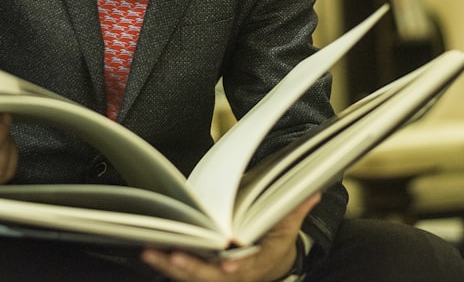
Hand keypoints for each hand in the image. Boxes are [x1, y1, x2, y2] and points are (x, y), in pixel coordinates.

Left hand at [141, 192, 319, 281]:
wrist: (270, 267)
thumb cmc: (276, 243)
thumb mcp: (288, 227)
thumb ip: (296, 209)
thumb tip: (313, 191)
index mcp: (259, 263)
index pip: (247, 268)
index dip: (237, 268)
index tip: (227, 266)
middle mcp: (235, 276)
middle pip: (212, 277)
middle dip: (192, 267)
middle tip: (174, 254)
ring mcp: (217, 278)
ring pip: (192, 277)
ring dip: (170, 265)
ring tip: (150, 250)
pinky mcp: (203, 275)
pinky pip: (183, 273)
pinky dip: (166, 264)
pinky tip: (149, 251)